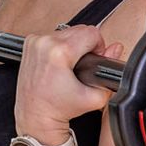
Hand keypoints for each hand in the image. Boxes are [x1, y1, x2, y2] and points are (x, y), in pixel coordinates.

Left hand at [15, 25, 121, 141]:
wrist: (36, 116)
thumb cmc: (58, 108)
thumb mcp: (95, 96)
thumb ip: (109, 68)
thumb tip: (116, 48)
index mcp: (59, 52)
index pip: (92, 33)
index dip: (99, 46)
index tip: (94, 59)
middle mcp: (45, 43)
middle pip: (79, 29)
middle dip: (86, 45)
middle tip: (83, 64)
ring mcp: (35, 42)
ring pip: (66, 31)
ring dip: (72, 44)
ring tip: (70, 64)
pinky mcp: (29, 44)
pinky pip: (53, 36)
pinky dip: (59, 45)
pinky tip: (59, 62)